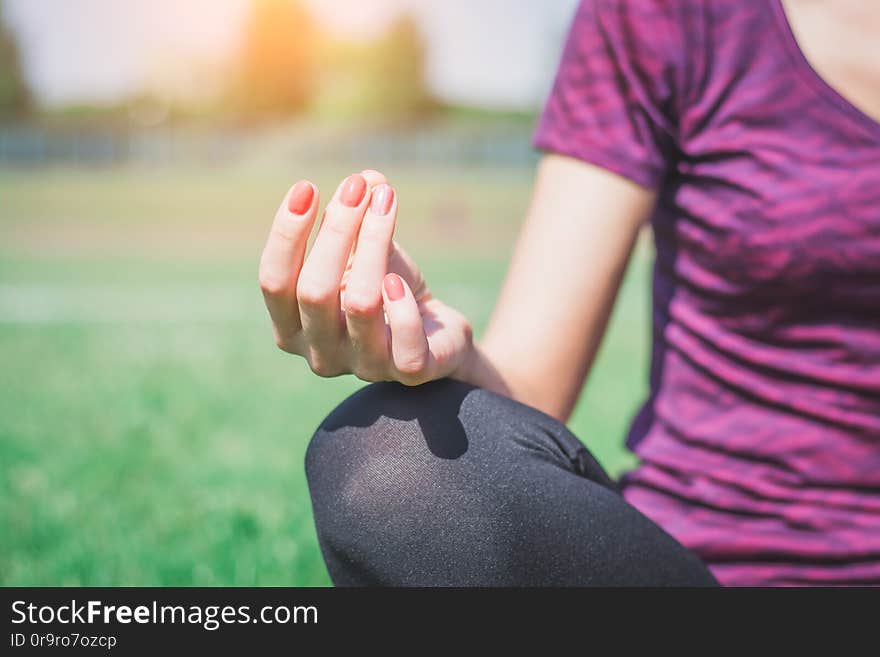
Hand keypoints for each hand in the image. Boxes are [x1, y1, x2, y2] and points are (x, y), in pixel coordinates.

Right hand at [259, 169, 472, 385]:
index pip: (274, 282)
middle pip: (315, 291)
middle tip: (358, 186)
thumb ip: (358, 216)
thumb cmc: (386, 288)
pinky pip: (405, 342)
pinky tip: (401, 280)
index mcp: (292, 327)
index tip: (307, 187)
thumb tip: (368, 180)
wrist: (436, 332)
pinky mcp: (409, 372)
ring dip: (374, 245)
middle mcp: (321, 354)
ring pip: (361, 305)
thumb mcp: (366, 249)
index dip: (286, 234)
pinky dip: (402, 306)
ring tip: (387, 202)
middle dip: (336, 230)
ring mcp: (364, 367)